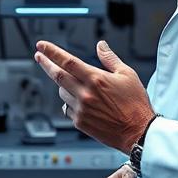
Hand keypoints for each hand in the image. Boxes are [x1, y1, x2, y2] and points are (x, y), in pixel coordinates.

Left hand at [33, 39, 154, 153]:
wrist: (138, 132)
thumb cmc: (135, 103)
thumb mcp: (127, 74)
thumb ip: (110, 58)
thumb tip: (100, 45)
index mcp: (96, 79)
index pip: (67, 61)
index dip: (52, 52)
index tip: (42, 46)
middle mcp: (85, 94)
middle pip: (57, 76)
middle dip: (46, 64)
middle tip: (39, 56)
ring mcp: (81, 109)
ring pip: (61, 92)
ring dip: (63, 85)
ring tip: (75, 84)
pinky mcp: (80, 123)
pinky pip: (67, 108)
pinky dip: (70, 102)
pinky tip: (80, 101)